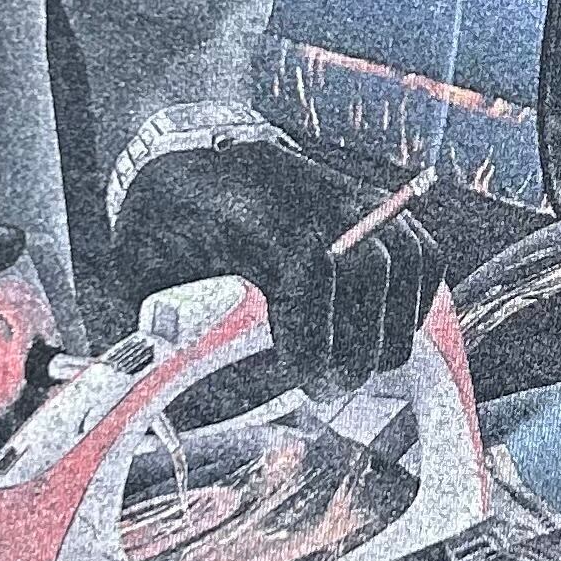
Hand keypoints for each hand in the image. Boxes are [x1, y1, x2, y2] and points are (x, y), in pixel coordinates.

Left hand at [108, 138, 444, 400]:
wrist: (188, 151)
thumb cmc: (160, 219)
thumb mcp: (140, 270)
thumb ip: (168, 330)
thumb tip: (196, 409)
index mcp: (246, 205)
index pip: (309, 265)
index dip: (311, 334)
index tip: (297, 378)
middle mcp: (309, 191)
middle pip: (369, 265)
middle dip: (356, 341)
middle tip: (329, 387)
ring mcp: (347, 193)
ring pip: (405, 257)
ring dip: (392, 325)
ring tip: (362, 367)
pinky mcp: (372, 205)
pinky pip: (421, 252)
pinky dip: (416, 300)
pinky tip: (388, 333)